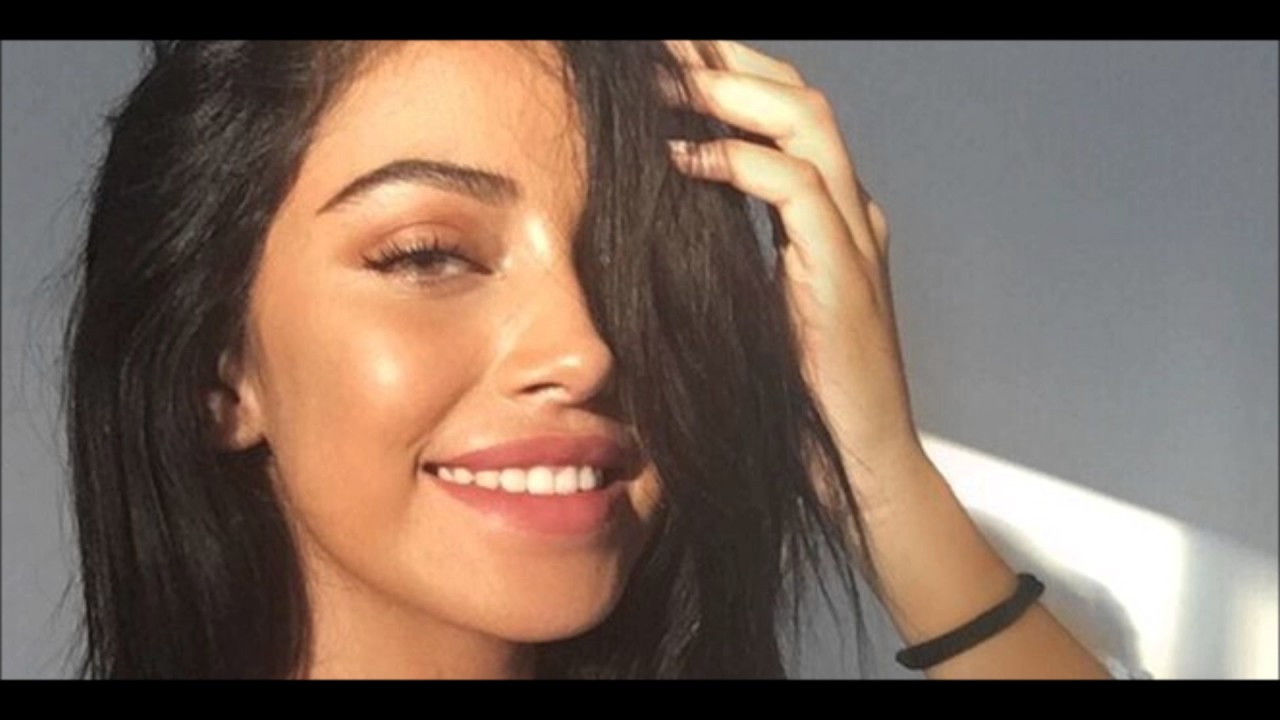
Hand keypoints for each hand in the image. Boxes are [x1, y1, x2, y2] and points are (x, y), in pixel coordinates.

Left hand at [662, 40, 928, 516]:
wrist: (858, 463)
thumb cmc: (795, 397)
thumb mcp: (749, 306)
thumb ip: (722, 251)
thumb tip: (657, 213)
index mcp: (830, 215)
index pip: (784, 114)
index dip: (727, 77)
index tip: (663, 65)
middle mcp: (850, 210)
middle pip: (797, 95)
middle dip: (725, 62)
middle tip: (658, 51)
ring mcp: (855, 235)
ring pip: (804, 121)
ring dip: (726, 91)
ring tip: (661, 83)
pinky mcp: (845, 271)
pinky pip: (794, 187)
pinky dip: (736, 160)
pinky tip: (680, 158)